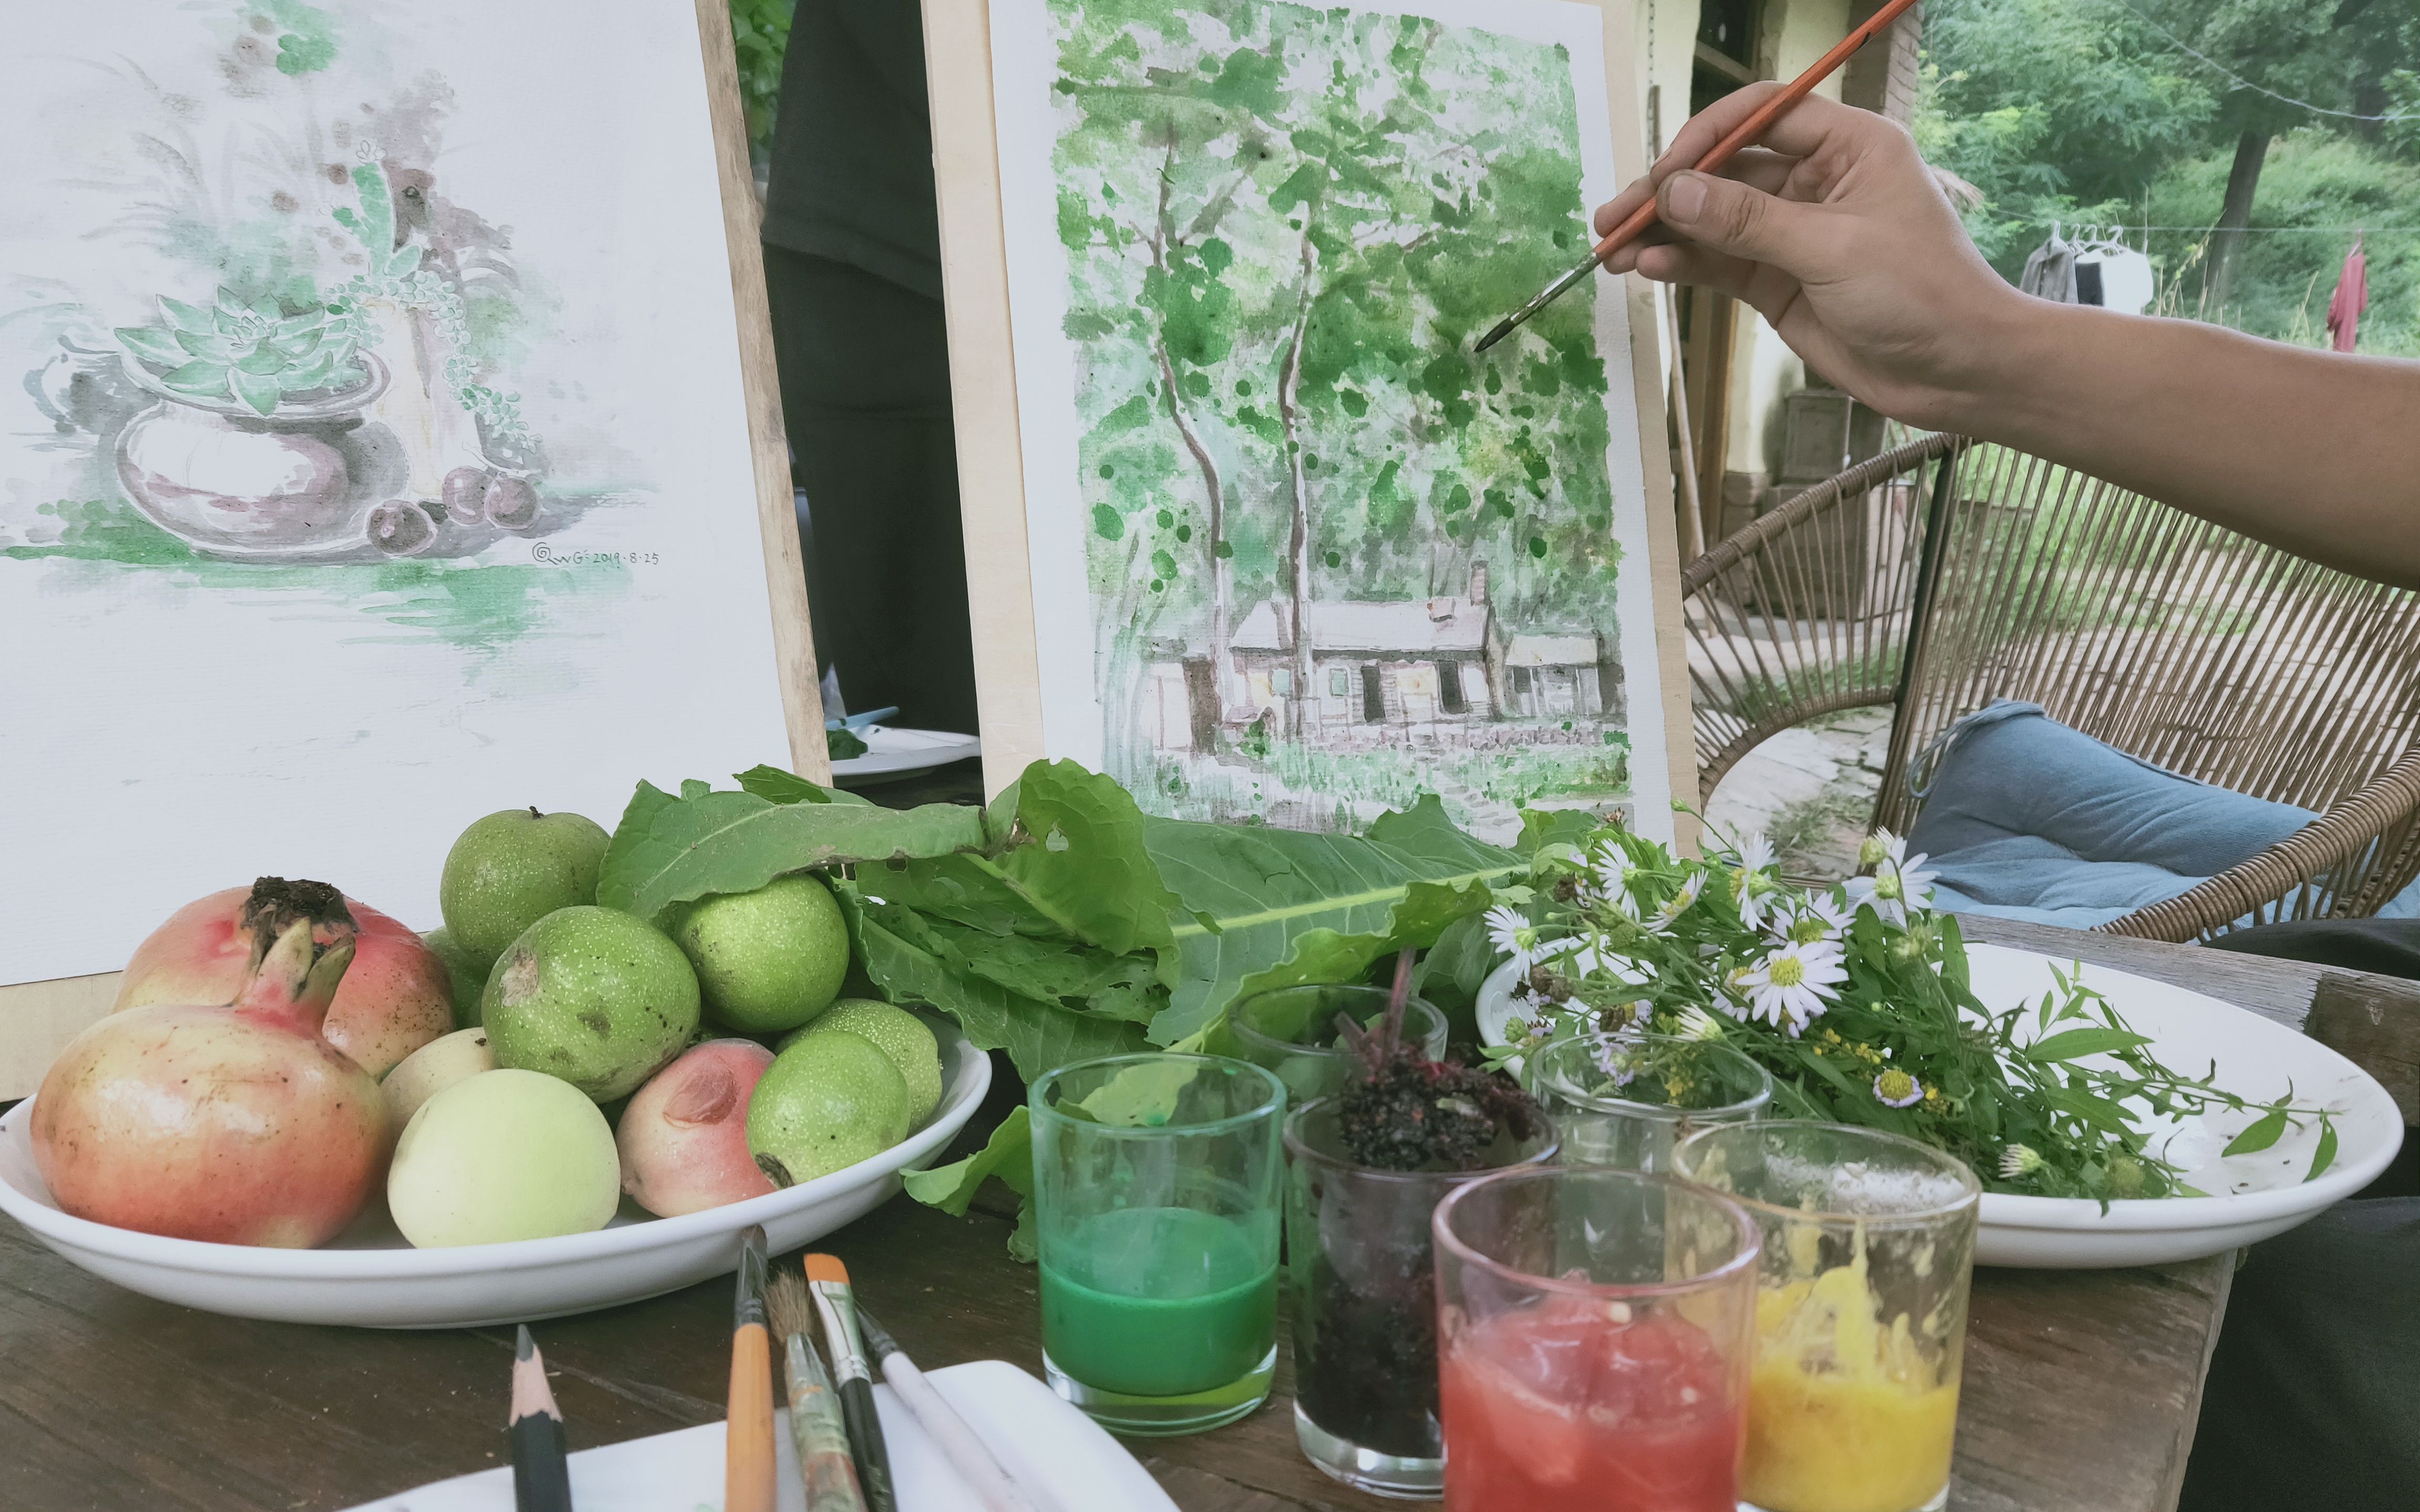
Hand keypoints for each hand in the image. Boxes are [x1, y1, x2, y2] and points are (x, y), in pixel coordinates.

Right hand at [1595, 84, 2023, 429]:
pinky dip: (1683, 265)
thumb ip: (1747, 221)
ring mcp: (1794, 233)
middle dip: (1669, 192)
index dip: (1707, 137)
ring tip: (1612, 250)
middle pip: (1726, 169)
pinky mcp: (1779, 282)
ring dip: (1664, 234)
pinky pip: (1720, 264)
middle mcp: (1817, 181)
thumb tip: (1674, 192)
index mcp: (1848, 146)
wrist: (1958, 370)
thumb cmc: (1920, 293)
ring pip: (1714, 220)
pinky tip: (1648, 269)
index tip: (1664, 174)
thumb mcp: (1830, 249)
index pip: (1763, 115)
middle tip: (1614, 216)